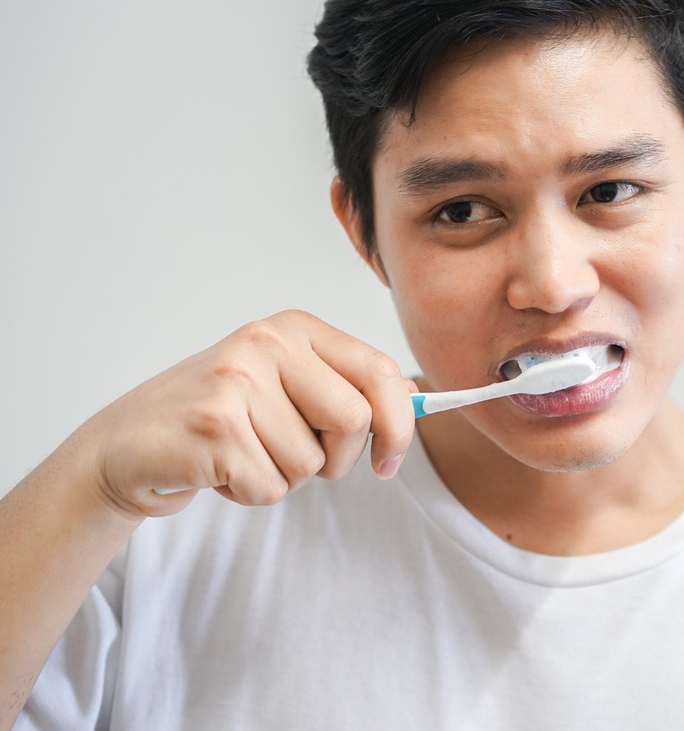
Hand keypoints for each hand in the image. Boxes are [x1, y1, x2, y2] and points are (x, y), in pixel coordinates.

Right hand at [78, 310, 416, 517]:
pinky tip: (219, 471)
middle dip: (336, 460)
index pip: (380, 372)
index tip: (390, 461)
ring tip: (244, 455)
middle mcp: (266, 344)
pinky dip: (251, 494)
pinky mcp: (213, 427)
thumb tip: (417, 396)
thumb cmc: (220, 417)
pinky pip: (270, 487)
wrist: (126, 443)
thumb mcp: (287, 386)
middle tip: (298, 459)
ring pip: (310, 463)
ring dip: (284, 478)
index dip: (399, 424)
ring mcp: (236, 382)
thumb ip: (347, 387)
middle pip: (354, 421)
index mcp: (295, 329)